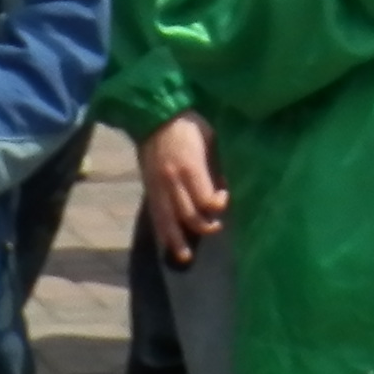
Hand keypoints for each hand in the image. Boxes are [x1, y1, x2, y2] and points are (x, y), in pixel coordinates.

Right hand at [140, 115, 226, 262]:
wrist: (155, 116)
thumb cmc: (188, 125)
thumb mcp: (209, 139)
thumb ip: (214, 165)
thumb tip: (221, 186)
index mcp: (190, 167)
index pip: (205, 199)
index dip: (218, 204)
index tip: (225, 196)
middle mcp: (173, 181)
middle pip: (189, 215)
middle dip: (204, 226)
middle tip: (215, 226)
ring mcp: (158, 187)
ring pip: (169, 222)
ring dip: (178, 241)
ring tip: (186, 257)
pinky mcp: (148, 189)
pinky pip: (155, 216)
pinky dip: (162, 233)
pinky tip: (168, 246)